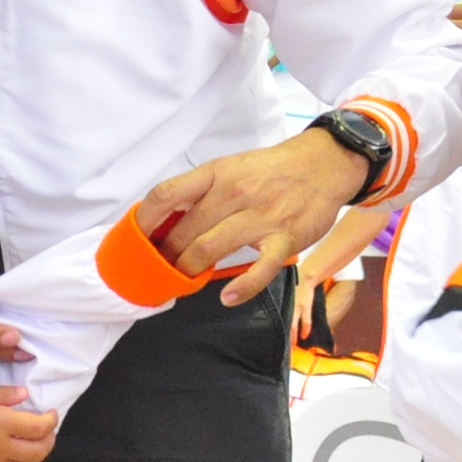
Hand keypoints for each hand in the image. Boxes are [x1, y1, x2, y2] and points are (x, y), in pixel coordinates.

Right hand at [0, 385, 56, 461]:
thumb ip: (1, 395)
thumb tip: (25, 395)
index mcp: (1, 424)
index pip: (40, 427)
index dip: (51, 420)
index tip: (51, 413)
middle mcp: (3, 448)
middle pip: (40, 451)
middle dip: (49, 440)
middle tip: (45, 430)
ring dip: (33, 455)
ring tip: (28, 443)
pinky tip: (9, 459)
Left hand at [133, 125, 369, 306]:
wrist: (323, 165)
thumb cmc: (272, 170)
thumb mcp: (232, 167)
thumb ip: (203, 191)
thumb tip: (169, 218)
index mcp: (217, 173)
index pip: (167, 195)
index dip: (145, 220)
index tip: (138, 238)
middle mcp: (234, 193)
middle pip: (183, 231)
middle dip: (167, 255)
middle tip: (163, 267)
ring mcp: (260, 217)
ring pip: (209, 250)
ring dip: (190, 270)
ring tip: (185, 278)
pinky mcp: (285, 239)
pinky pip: (259, 270)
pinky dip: (242, 288)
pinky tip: (228, 297)